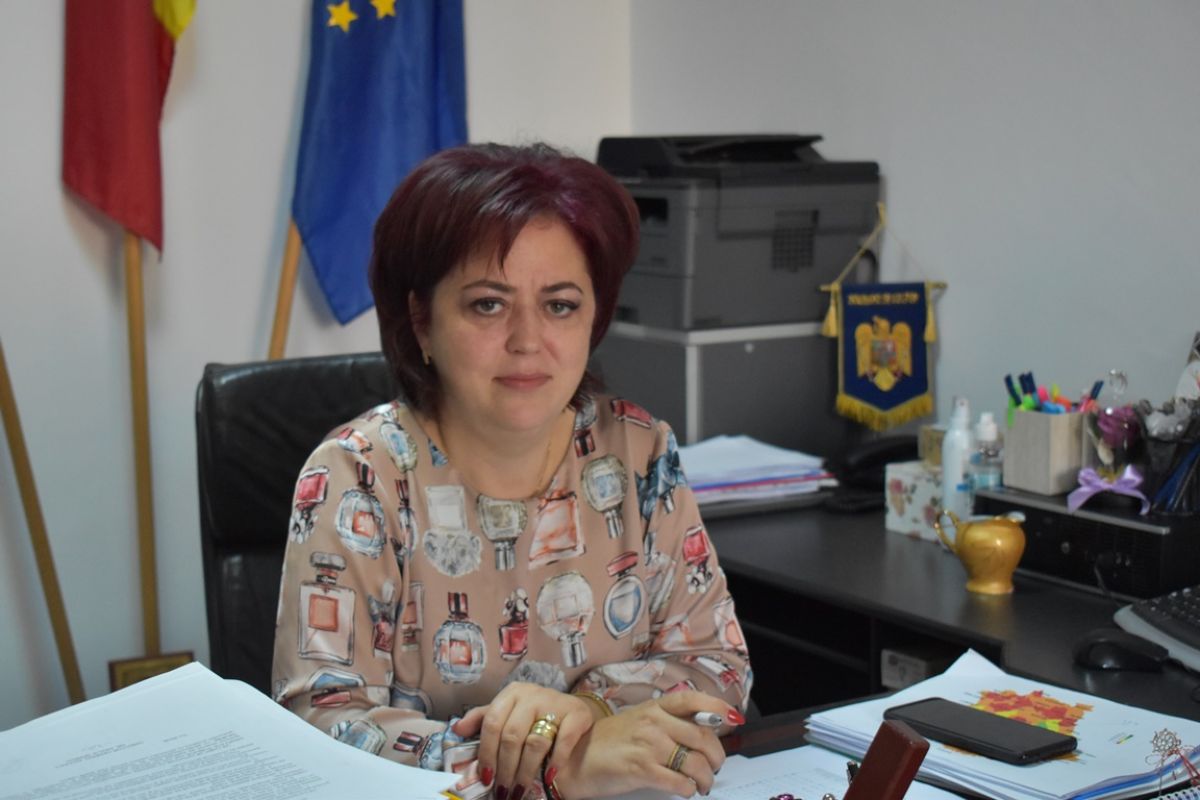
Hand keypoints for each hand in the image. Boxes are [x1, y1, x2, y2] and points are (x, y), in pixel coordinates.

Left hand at [452, 683, 594, 799]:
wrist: (572, 709)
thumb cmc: (533, 714)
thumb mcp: (507, 711)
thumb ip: (482, 718)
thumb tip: (456, 728)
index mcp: (511, 694)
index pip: (492, 723)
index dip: (486, 752)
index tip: (485, 777)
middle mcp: (532, 695)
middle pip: (511, 735)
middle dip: (505, 768)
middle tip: (502, 791)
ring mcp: (555, 703)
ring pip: (535, 742)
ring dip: (525, 772)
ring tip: (519, 791)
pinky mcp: (577, 713)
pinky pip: (564, 740)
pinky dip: (555, 761)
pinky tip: (548, 777)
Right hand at [551, 690, 743, 798]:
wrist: (573, 758)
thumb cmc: (606, 742)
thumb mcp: (638, 721)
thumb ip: (666, 724)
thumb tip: (698, 737)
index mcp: (654, 707)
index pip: (692, 700)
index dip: (717, 708)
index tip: (734, 718)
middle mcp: (654, 722)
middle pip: (703, 737)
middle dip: (716, 758)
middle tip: (714, 768)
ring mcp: (648, 744)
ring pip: (696, 762)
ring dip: (705, 778)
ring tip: (701, 785)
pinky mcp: (641, 768)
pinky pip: (679, 782)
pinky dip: (687, 789)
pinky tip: (683, 790)